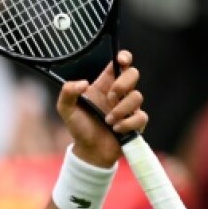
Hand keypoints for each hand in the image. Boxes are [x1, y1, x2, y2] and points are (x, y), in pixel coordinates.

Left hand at [56, 51, 146, 166]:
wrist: (89, 151)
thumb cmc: (79, 127)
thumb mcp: (66, 109)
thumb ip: (67, 93)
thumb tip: (83, 83)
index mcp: (104, 85)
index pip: (119, 64)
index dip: (124, 57)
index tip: (122, 60)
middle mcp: (118, 93)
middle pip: (133, 74)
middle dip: (123, 84)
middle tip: (110, 97)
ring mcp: (129, 107)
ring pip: (137, 96)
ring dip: (121, 109)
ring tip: (108, 121)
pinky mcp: (136, 122)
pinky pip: (141, 116)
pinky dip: (127, 124)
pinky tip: (116, 129)